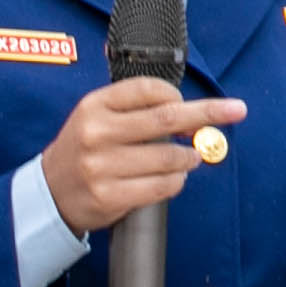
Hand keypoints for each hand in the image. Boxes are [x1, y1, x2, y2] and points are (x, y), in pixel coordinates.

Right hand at [40, 78, 246, 237]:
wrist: (49, 193)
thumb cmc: (83, 150)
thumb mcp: (97, 116)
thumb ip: (136, 108)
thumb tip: (190, 110)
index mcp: (95, 106)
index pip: (149, 89)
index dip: (178, 95)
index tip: (192, 104)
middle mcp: (97, 133)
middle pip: (167, 119)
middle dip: (207, 115)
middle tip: (236, 111)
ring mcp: (102, 167)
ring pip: (169, 157)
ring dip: (190, 158)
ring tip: (189, 158)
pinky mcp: (110, 196)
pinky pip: (162, 187)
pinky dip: (176, 182)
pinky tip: (173, 179)